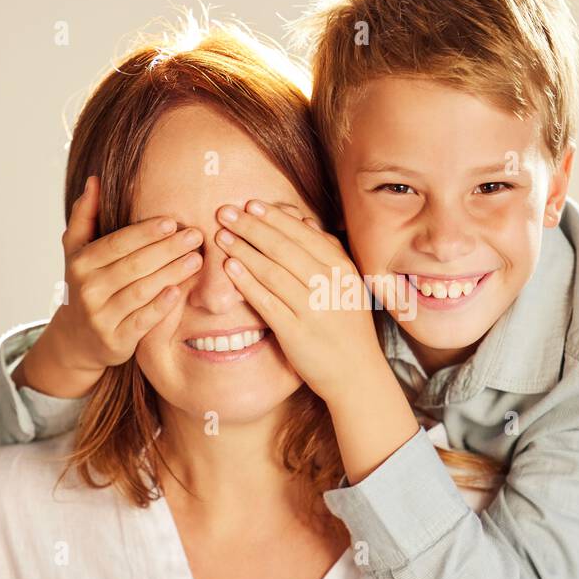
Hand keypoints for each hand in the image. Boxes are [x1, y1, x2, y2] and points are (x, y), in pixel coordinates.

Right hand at [16, 176, 202, 397]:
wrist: (77, 338)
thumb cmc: (86, 284)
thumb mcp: (77, 250)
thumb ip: (85, 216)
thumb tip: (94, 180)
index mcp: (80, 262)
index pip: (117, 243)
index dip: (145, 232)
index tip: (172, 221)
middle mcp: (87, 289)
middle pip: (134, 265)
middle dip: (167, 249)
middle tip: (196, 236)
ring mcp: (101, 316)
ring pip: (141, 290)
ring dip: (171, 273)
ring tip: (196, 260)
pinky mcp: (116, 340)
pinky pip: (142, 320)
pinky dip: (161, 306)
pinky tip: (179, 291)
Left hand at [213, 200, 389, 403]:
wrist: (357, 373)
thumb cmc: (347, 325)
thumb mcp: (347, 283)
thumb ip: (327, 251)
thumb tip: (302, 219)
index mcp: (341, 268)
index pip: (302, 234)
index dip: (274, 217)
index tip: (250, 204)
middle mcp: (329, 285)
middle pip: (283, 248)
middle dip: (251, 227)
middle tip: (225, 212)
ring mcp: (313, 309)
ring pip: (272, 271)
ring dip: (243, 250)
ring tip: (222, 236)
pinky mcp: (296, 332)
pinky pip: (266, 301)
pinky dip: (246, 282)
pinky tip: (229, 267)